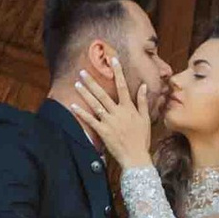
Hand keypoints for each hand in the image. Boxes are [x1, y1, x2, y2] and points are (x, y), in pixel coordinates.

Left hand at [72, 53, 156, 171]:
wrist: (136, 158)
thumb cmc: (142, 139)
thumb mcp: (145, 119)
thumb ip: (142, 101)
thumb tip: (144, 86)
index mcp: (129, 108)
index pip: (123, 86)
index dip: (118, 72)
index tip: (113, 59)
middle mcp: (118, 112)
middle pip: (103, 93)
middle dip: (92, 81)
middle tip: (83, 71)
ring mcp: (109, 122)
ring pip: (95, 104)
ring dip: (85, 93)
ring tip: (77, 82)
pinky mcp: (103, 132)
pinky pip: (90, 120)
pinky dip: (81, 112)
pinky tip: (73, 105)